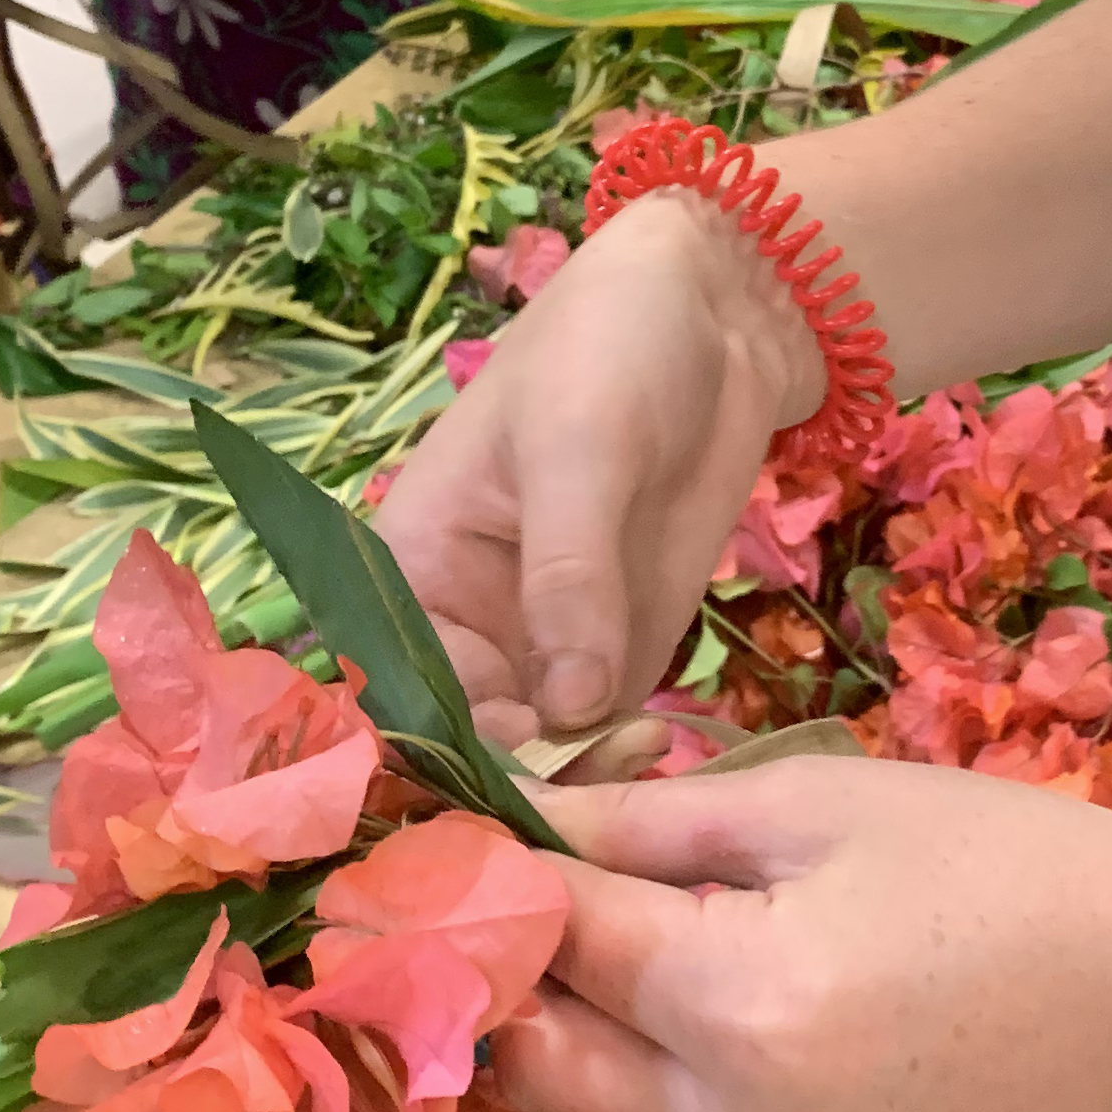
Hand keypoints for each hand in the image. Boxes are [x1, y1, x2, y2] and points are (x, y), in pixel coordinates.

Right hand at [375, 191, 820, 741]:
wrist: (717, 314)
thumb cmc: (608, 347)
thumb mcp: (579, 444)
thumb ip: (569, 572)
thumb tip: (568, 703)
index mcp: (409, 567)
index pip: (394, 692)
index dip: (434, 754)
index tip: (498, 793)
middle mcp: (461, 625)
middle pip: (465, 743)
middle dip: (516, 786)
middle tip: (589, 798)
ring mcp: (544, 647)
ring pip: (539, 756)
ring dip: (581, 782)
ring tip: (643, 759)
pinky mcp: (620, 652)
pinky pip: (607, 735)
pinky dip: (629, 760)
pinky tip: (668, 750)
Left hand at [500, 757, 1111, 1111]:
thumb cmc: (1006, 871)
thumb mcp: (824, 808)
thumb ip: (649, 828)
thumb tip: (504, 825)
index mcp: (742, 1002)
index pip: (549, 937)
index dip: (491, 884)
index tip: (451, 849)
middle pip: (542, 1063)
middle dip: (527, 981)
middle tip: (564, 913)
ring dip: (609, 1065)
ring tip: (697, 990)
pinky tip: (769, 1081)